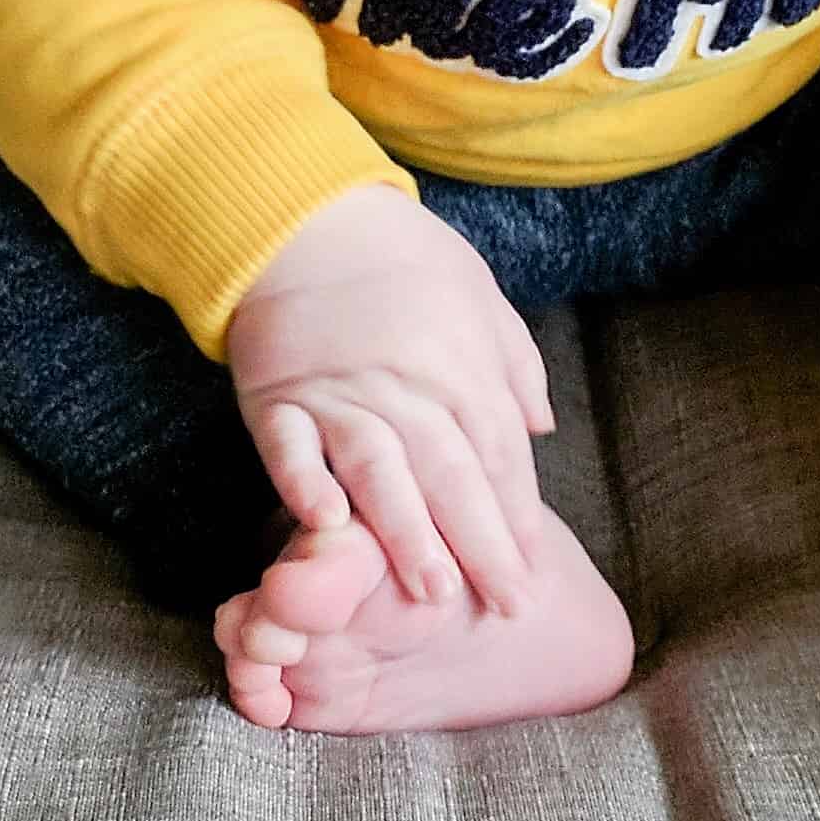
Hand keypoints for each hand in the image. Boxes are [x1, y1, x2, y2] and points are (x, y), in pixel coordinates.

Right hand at [225, 183, 555, 615]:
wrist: (308, 216)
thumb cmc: (401, 256)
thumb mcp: (478, 293)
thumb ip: (513, 364)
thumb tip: (541, 427)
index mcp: (457, 362)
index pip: (496, 450)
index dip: (515, 512)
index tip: (531, 566)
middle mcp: (404, 384)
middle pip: (449, 474)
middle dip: (480, 544)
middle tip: (502, 604)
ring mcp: (338, 393)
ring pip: (379, 472)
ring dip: (406, 534)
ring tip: (432, 591)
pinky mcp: (278, 398)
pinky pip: (291, 451)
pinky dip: (305, 486)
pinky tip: (326, 525)